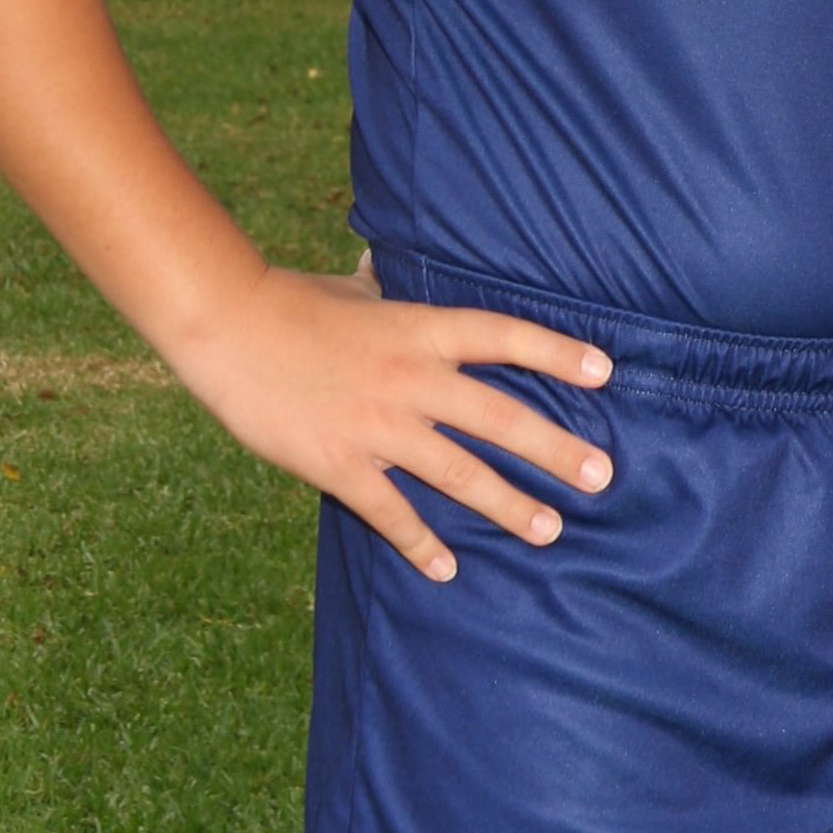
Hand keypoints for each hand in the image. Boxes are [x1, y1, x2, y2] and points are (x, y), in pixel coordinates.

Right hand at [167, 255, 614, 578]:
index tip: (605, 372)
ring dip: (508, 505)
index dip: (557, 354)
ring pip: (459, 472)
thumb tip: (383, 262)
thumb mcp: (350, 288)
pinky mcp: (339, 464)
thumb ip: (379, 286)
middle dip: (555, 449)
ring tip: (550, 529)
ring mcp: (377, 425)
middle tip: (601, 474)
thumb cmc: (289, 302)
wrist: (226, 326)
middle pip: (499, 417)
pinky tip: (447, 569)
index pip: (503, 338)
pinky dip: (420, 544)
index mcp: (418, 329)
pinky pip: (390, 513)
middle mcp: (410, 378)